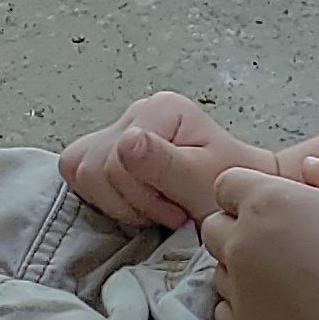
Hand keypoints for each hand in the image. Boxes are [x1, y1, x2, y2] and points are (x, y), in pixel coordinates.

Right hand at [58, 91, 279, 230]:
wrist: (239, 198)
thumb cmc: (227, 190)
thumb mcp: (203, 181)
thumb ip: (164, 163)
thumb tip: (126, 141)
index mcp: (160, 110)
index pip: (115, 159)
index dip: (140, 195)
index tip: (176, 209)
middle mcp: (136, 113)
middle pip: (91, 165)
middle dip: (127, 200)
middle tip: (167, 209)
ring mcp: (120, 131)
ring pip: (79, 169)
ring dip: (116, 202)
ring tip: (154, 208)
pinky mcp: (109, 152)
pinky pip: (79, 174)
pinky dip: (103, 197)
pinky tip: (134, 203)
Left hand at [200, 153, 318, 319]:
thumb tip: (308, 165)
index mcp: (265, 202)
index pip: (226, 184)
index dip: (248, 191)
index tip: (275, 204)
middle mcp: (241, 243)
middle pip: (212, 226)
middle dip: (236, 227)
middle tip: (278, 239)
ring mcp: (240, 289)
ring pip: (218, 269)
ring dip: (239, 268)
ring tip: (282, 276)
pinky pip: (224, 310)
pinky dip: (242, 305)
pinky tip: (276, 305)